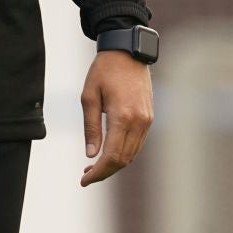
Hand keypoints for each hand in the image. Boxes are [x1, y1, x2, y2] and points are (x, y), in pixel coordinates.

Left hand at [81, 50, 151, 185]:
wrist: (127, 52)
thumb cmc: (104, 71)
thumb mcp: (89, 97)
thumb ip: (91, 127)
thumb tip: (91, 155)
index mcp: (122, 117)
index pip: (111, 156)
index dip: (98, 173)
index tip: (84, 180)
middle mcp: (139, 122)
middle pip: (123, 160)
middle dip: (104, 172)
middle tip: (86, 176)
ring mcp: (146, 120)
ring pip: (132, 154)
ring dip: (114, 165)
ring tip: (94, 167)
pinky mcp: (149, 117)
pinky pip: (137, 144)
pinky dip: (124, 154)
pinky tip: (109, 153)